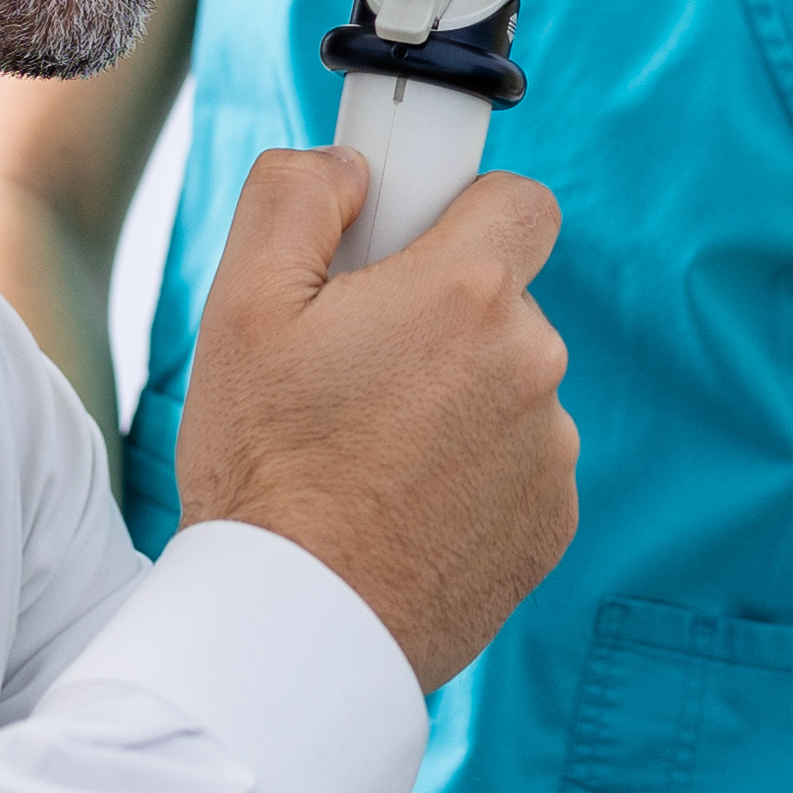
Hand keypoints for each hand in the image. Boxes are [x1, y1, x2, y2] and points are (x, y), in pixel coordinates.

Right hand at [169, 147, 575, 690]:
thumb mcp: (240, 305)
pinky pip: (518, 467)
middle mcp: (532, 364)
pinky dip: (472, 476)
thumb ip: (297, 197)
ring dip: (457, 402)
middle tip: (354, 372)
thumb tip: (354, 167)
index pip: (522, 201)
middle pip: (503, 303)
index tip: (412, 249)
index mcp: (468, 294)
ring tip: (367, 457)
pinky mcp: (553, 524)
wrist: (297, 624)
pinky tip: (400, 509)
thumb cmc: (263, 466)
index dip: (464, 211)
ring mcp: (551, 452)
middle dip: (440, 320)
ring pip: (509, 388)